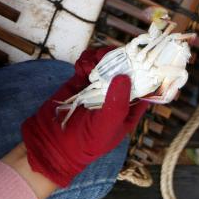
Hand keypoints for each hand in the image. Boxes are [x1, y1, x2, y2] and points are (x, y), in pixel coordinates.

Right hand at [21, 48, 148, 187]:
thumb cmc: (86, 142)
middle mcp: (116, 93)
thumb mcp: (105, 127)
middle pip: (125, 67)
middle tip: (105, 57)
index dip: (144, 70)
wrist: (54, 141)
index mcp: (129, 108)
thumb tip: (124, 76)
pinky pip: (88, 61)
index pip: (144, 85)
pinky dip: (84, 60)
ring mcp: (99, 84)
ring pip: (106, 61)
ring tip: (90, 65)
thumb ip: (116, 104)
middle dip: (117, 58)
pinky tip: (79, 69)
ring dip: (99, 56)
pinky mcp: (82, 79)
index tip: (139, 58)